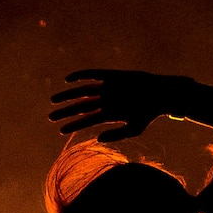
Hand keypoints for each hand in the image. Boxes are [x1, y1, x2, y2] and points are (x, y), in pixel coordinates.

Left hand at [48, 69, 193, 140]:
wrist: (162, 94)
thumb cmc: (149, 114)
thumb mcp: (134, 129)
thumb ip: (116, 134)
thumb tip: (97, 138)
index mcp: (108, 114)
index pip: (86, 120)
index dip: (73, 125)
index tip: (60, 131)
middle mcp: (105, 101)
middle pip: (81, 106)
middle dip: (65, 112)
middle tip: (50, 117)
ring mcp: (107, 88)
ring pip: (83, 91)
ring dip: (68, 95)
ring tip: (53, 100)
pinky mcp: (112, 75)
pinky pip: (93, 74)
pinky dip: (81, 75)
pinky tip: (68, 80)